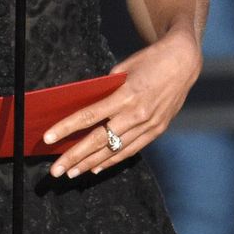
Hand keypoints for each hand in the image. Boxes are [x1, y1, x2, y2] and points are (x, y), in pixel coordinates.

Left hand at [44, 28, 201, 178]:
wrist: (184, 62)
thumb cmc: (150, 60)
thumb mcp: (124, 69)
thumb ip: (106, 90)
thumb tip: (88, 108)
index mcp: (127, 94)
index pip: (90, 116)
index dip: (67, 128)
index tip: (49, 138)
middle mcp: (138, 113)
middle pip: (99, 139)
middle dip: (75, 156)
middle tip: (56, 170)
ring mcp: (149, 124)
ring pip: (115, 149)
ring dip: (91, 163)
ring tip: (72, 173)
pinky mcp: (158, 129)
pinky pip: (132, 149)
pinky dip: (113, 160)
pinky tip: (97, 167)